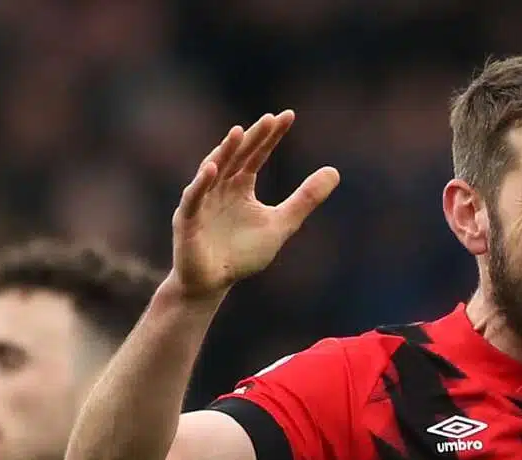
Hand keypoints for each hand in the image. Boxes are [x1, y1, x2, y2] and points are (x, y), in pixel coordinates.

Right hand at [171, 110, 340, 299]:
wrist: (213, 282)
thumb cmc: (243, 253)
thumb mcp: (281, 224)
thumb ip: (305, 199)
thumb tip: (335, 171)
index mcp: (240, 186)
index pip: (257, 155)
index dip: (271, 137)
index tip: (288, 116)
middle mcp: (219, 187)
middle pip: (238, 156)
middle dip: (254, 138)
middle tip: (270, 119)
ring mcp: (202, 200)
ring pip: (213, 170)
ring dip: (225, 151)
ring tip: (239, 132)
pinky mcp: (187, 218)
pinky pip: (194, 198)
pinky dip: (201, 183)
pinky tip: (212, 168)